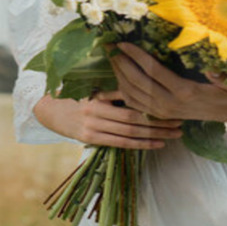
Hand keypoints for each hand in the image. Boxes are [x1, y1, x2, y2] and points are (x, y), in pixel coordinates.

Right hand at [32, 90, 182, 149]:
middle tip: (180, 124)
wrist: (46, 106)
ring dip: (154, 136)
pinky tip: (155, 145)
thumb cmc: (73, 91)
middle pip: (135, 121)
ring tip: (173, 136)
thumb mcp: (92, 84)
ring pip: (130, 134)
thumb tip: (140, 81)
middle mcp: (96, 114)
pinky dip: (139, 144)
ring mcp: (93, 128)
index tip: (172, 107)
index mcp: (98, 97)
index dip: (153, 108)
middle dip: (159, 124)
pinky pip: (119, 143)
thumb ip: (114, 87)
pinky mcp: (90, 139)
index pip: (131, 105)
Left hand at [108, 43, 226, 123]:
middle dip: (121, 64)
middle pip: (138, 83)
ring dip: (120, 77)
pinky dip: (125, 92)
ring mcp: (166, 112)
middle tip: (108, 47)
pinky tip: (119, 78)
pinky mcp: (165, 115)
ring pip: (135, 95)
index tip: (123, 43)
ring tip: (111, 58)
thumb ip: (222, 76)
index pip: (153, 72)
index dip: (136, 56)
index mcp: (185, 92)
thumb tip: (212, 68)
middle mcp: (171, 104)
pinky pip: (138, 105)